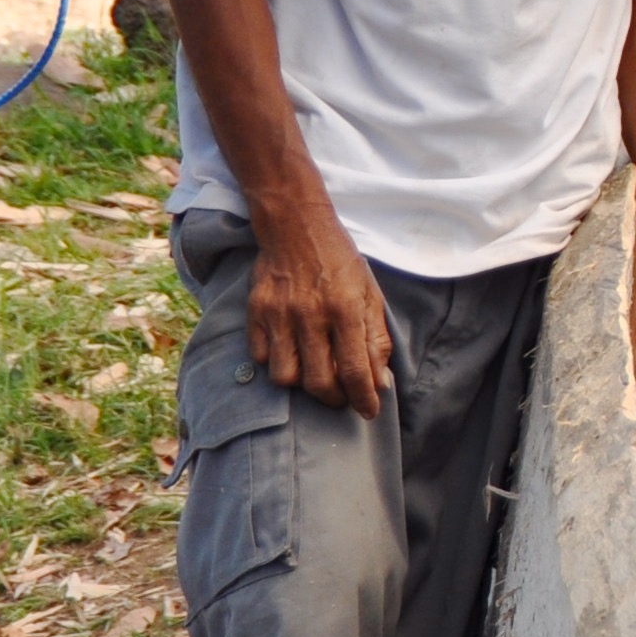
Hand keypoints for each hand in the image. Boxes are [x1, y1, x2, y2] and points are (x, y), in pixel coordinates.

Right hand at [245, 202, 390, 416]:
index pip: (354, 370)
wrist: (296, 226)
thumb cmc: (339, 262)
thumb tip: (380, 381)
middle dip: (334, 399)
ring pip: (284, 377)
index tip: (369, 411)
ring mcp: (279, 314)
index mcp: (345, 308)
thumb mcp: (370, 293)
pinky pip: (261, 357)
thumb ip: (376, 338)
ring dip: (302, 384)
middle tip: (342, 397)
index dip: (363, 398)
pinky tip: (290, 352)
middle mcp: (311, 314)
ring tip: (314, 374)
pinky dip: (275, 362)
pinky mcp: (255, 312)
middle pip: (318, 382)